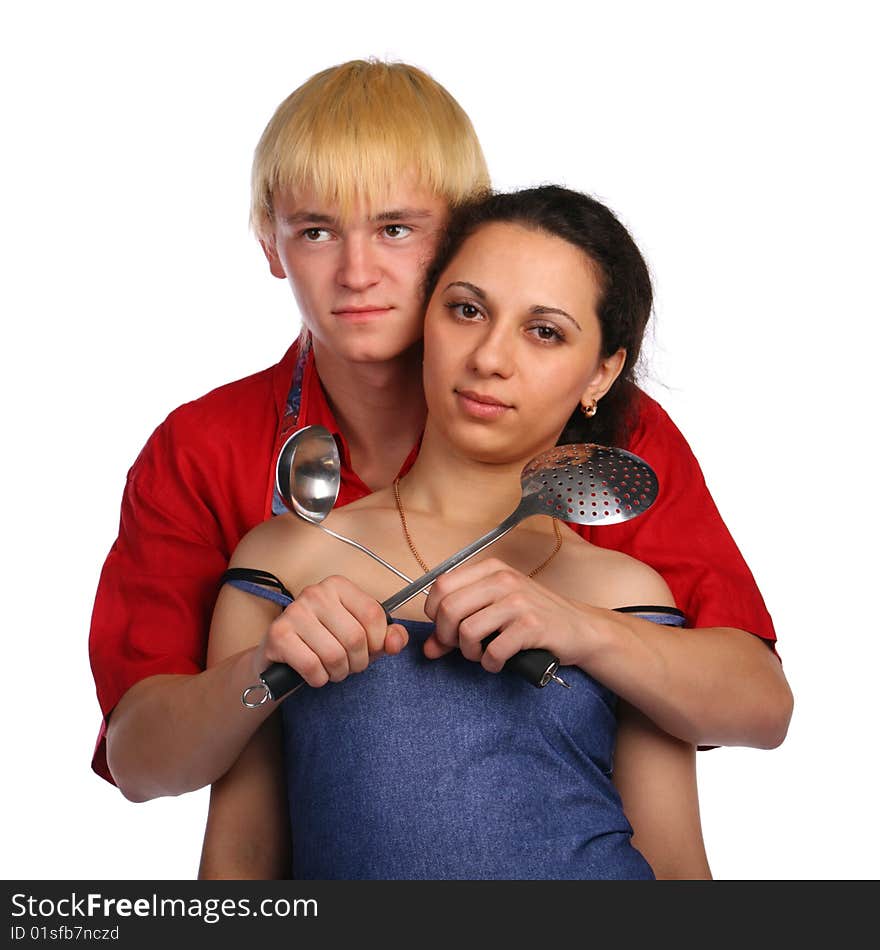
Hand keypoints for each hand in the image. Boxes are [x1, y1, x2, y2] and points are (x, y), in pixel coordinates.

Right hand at [254, 575, 407, 687]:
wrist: (281, 655)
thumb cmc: (325, 641)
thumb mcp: (362, 636)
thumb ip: (388, 636)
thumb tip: (396, 641)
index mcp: (339, 586)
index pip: (373, 614)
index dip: (378, 642)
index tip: (370, 650)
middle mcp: (316, 593)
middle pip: (355, 637)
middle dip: (358, 662)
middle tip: (349, 665)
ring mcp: (295, 612)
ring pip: (335, 655)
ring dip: (338, 673)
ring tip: (332, 669)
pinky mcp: (279, 635)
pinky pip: (312, 666)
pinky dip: (318, 678)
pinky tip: (313, 672)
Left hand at [422, 558, 591, 672]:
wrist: (580, 628)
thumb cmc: (535, 617)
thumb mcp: (495, 611)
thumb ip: (459, 625)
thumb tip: (429, 648)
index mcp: (491, 569)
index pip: (441, 585)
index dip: (434, 613)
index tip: (445, 628)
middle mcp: (503, 580)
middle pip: (449, 608)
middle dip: (447, 636)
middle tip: (462, 647)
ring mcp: (518, 602)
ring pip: (467, 631)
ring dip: (469, 653)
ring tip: (482, 654)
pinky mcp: (531, 626)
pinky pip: (493, 651)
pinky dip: (491, 664)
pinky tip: (499, 662)